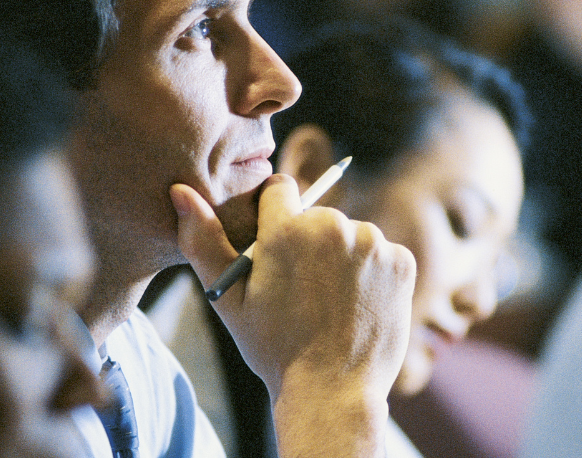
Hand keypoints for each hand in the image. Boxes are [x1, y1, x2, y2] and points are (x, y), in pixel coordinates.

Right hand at [170, 174, 414, 455]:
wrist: (333, 393)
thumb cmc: (274, 349)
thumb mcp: (228, 299)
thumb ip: (202, 240)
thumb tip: (180, 191)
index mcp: (287, 230)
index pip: (279, 189)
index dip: (273, 218)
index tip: (276, 251)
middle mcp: (333, 226)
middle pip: (317, 216)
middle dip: (309, 242)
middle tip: (303, 290)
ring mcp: (373, 243)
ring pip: (350, 236)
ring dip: (342, 258)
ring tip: (331, 302)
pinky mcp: (402, 261)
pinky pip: (382, 254)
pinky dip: (372, 274)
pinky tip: (357, 304)